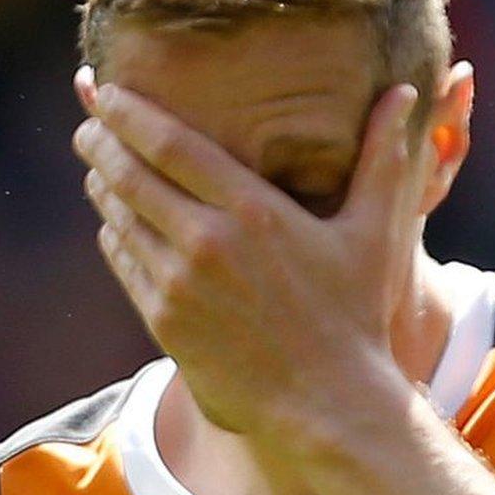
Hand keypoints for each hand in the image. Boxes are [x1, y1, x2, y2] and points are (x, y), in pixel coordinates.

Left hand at [71, 70, 428, 438]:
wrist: (328, 404)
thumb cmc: (355, 314)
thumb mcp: (374, 231)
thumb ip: (382, 156)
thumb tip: (406, 89)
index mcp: (253, 210)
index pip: (170, 143)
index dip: (128, 113)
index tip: (106, 91)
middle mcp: (206, 243)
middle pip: (128, 174)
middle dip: (99, 140)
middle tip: (88, 121)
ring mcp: (178, 285)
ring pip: (118, 218)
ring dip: (102, 185)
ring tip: (98, 166)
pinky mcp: (164, 321)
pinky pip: (123, 263)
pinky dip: (114, 235)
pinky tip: (116, 222)